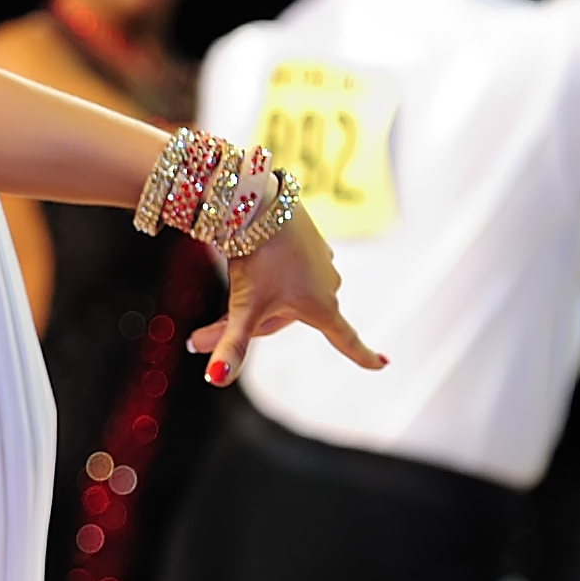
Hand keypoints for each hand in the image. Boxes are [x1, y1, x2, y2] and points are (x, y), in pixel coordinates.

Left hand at [190, 210, 387, 387]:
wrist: (262, 201)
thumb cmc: (261, 256)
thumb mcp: (244, 305)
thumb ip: (232, 344)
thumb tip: (217, 378)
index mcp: (322, 307)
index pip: (346, 340)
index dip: (362, 355)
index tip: (383, 364)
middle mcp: (328, 285)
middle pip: (281, 321)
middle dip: (242, 329)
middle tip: (197, 338)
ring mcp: (321, 260)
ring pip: (279, 296)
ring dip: (249, 302)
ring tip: (222, 289)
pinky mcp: (309, 240)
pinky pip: (283, 271)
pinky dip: (263, 275)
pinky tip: (250, 258)